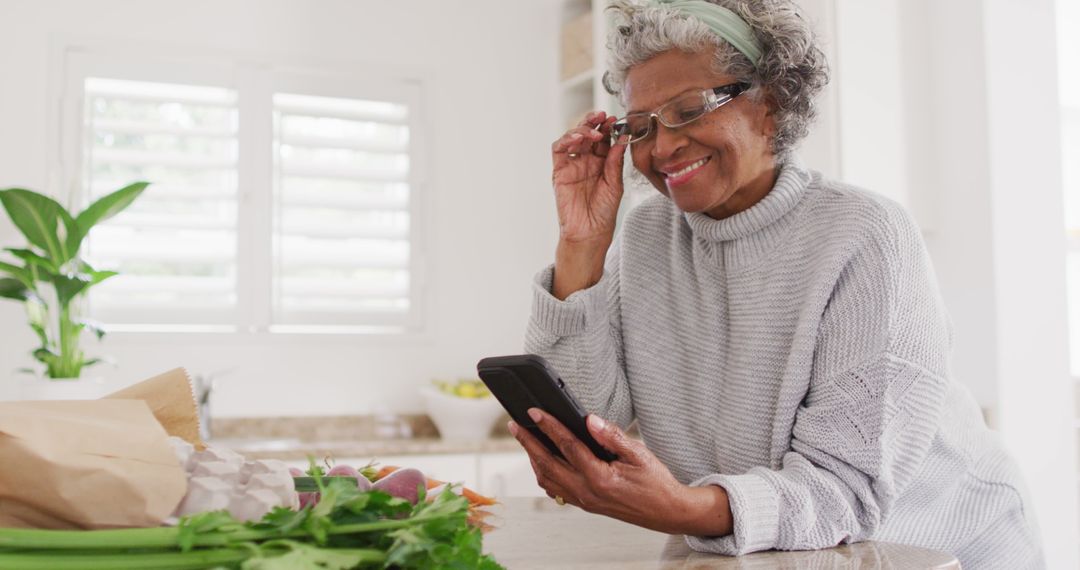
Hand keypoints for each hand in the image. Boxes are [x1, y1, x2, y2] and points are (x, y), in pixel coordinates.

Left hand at [509, 408, 732, 536]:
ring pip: (547, 479)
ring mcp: (584, 500)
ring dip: (533, 459)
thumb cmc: (657, 483)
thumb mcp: (639, 454)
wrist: (667, 511)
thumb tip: (589, 420)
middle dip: (528, 442)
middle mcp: (587, 492)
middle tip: (515, 424)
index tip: (535, 412)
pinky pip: (556, 490)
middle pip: (547, 464)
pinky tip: (543, 461)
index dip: (548, 426)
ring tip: (526, 439)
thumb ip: (612, 436)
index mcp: (600, 477)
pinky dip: (544, 474)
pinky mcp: (585, 504)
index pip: (567, 446)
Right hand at [551, 112, 626, 244]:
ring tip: (593, 131)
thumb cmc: (604, 212)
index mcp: (602, 163)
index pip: (604, 139)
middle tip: (604, 117)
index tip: (617, 120)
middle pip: (588, 134)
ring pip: (572, 137)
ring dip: (581, 129)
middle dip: (595, 122)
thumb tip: (622, 138)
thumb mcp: (615, 184)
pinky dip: (566, 139)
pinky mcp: (559, 171)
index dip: (609, 128)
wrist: (590, 233)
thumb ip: (615, 161)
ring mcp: (572, 165)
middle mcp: (586, 161)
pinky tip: (578, 138)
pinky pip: (558, 150)